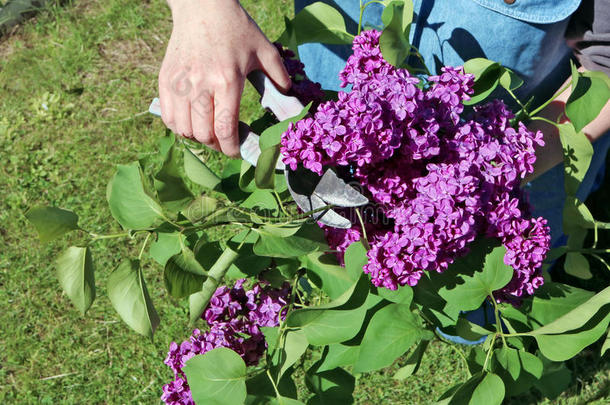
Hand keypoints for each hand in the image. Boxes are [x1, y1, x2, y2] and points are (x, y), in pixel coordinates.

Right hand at [159, 0, 290, 156]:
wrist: (201, 6)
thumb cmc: (236, 28)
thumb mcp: (263, 49)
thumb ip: (278, 77)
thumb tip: (292, 103)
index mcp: (227, 80)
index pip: (225, 128)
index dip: (232, 148)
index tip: (238, 151)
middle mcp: (201, 84)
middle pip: (204, 134)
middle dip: (218, 146)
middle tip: (227, 142)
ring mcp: (180, 83)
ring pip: (184, 129)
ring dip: (199, 138)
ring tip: (210, 132)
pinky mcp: (165, 80)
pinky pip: (168, 117)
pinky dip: (179, 127)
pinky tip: (192, 122)